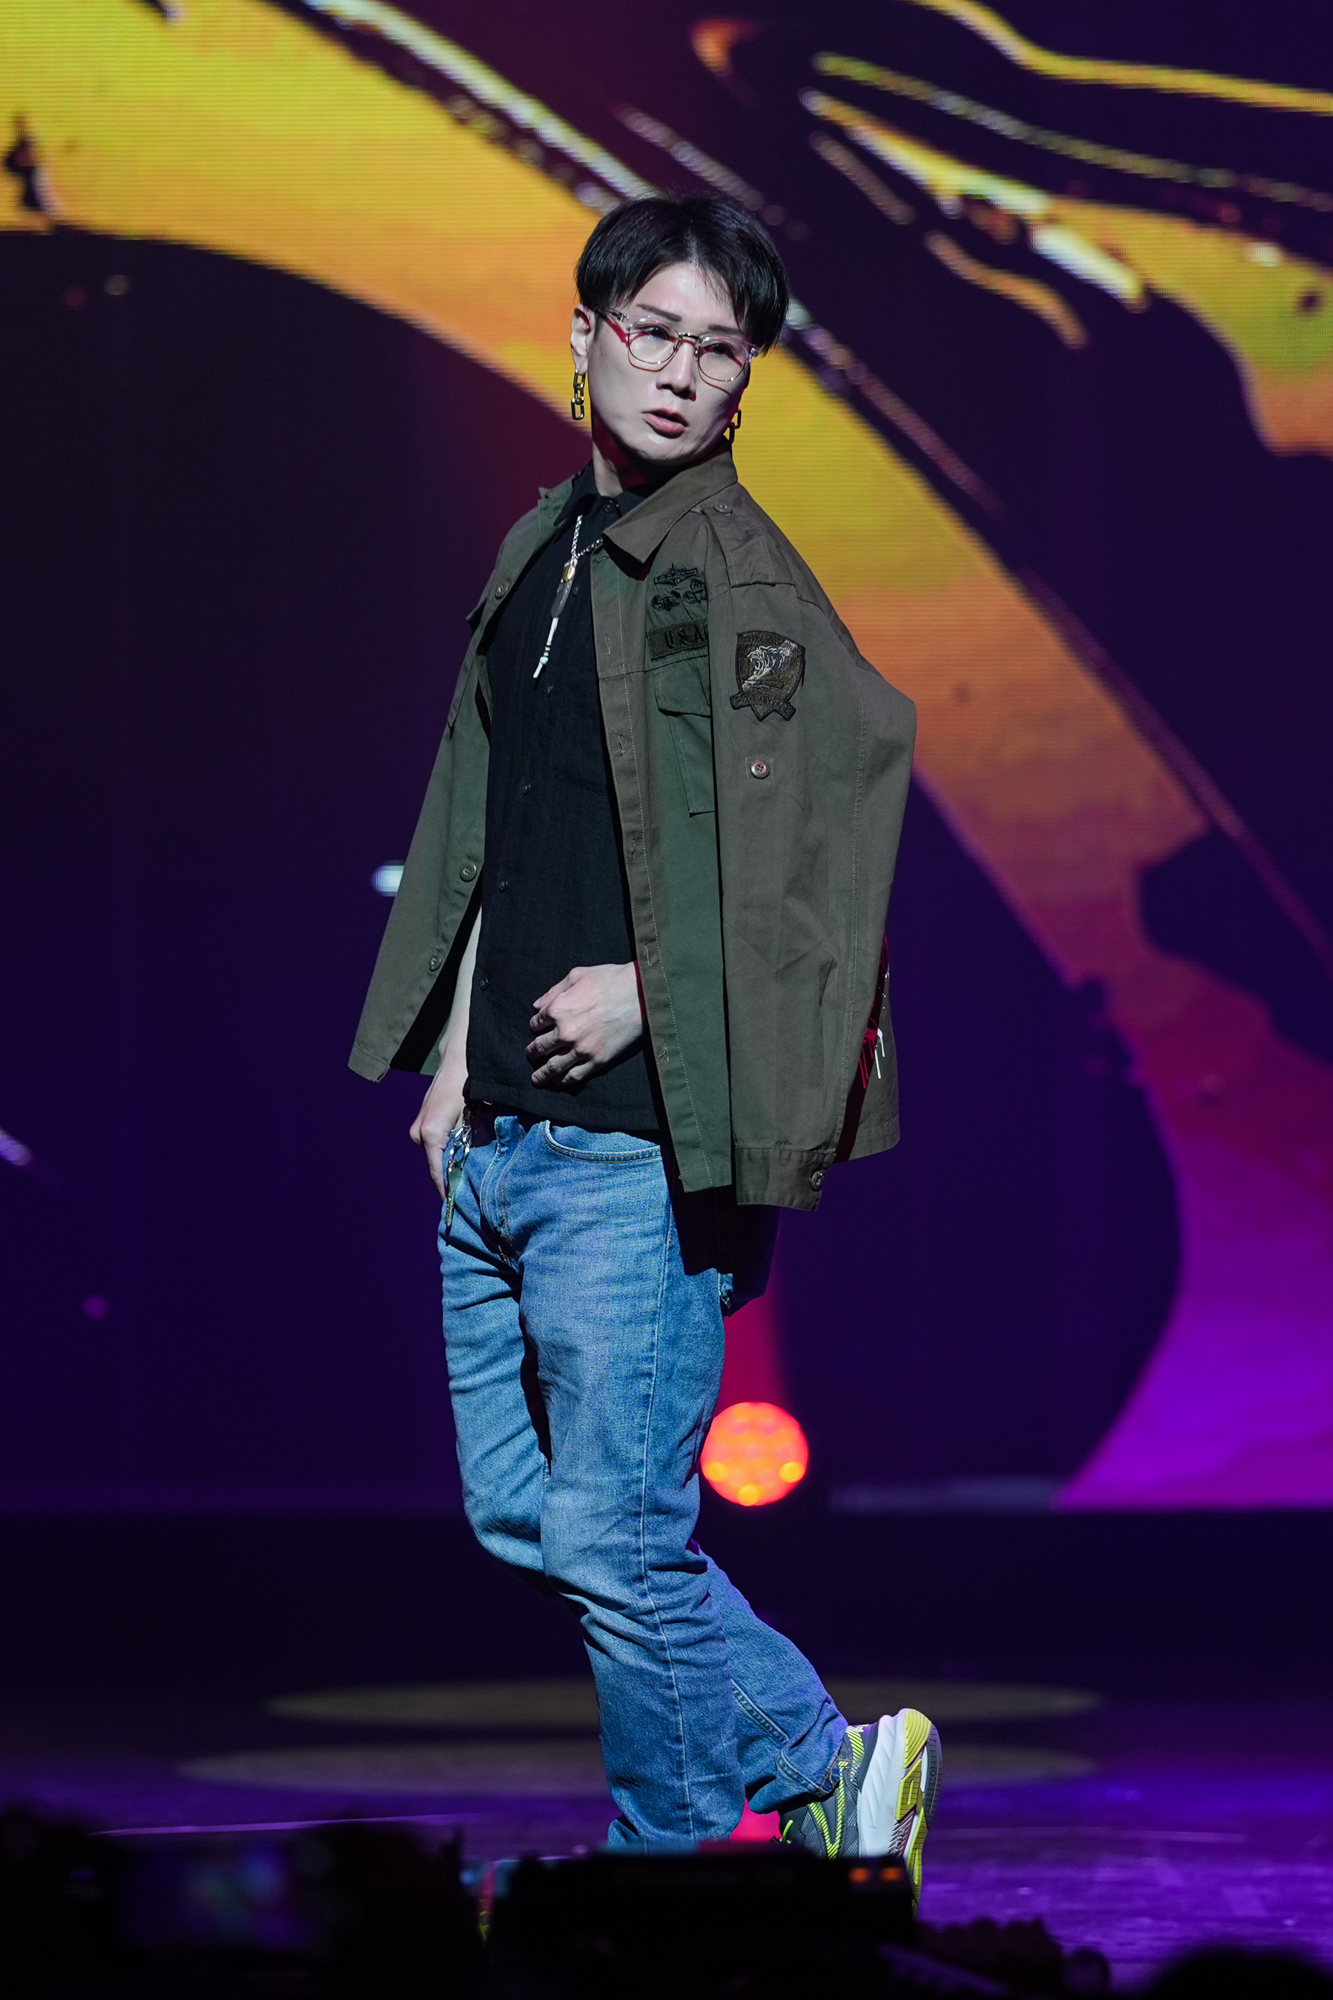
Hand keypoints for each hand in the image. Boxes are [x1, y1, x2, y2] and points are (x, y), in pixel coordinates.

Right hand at [410, 1032, 468, 1197]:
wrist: (460, 1052)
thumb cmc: (472, 1079)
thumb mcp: (481, 1111)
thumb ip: (480, 1138)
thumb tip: (484, 1165)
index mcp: (431, 1133)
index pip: (438, 1174)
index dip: (449, 1195)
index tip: (458, 1214)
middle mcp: (420, 1133)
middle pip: (439, 1168)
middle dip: (456, 1182)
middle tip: (476, 1198)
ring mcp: (419, 1128)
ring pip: (439, 1157)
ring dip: (455, 1165)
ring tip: (475, 1181)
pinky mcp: (424, 1123)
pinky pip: (438, 1146)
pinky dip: (452, 1153)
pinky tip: (469, 1158)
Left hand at [527, 963, 644, 1086]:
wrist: (642, 995)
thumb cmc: (611, 980)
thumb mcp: (578, 975)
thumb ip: (554, 991)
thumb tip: (537, 1005)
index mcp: (557, 1009)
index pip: (536, 1023)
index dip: (536, 1026)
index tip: (539, 1028)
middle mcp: (565, 1033)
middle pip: (540, 1047)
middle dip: (533, 1052)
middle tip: (531, 1055)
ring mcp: (581, 1049)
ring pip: (554, 1067)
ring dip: (542, 1074)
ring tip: (537, 1078)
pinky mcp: (598, 1061)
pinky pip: (575, 1076)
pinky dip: (564, 1081)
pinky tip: (559, 1082)